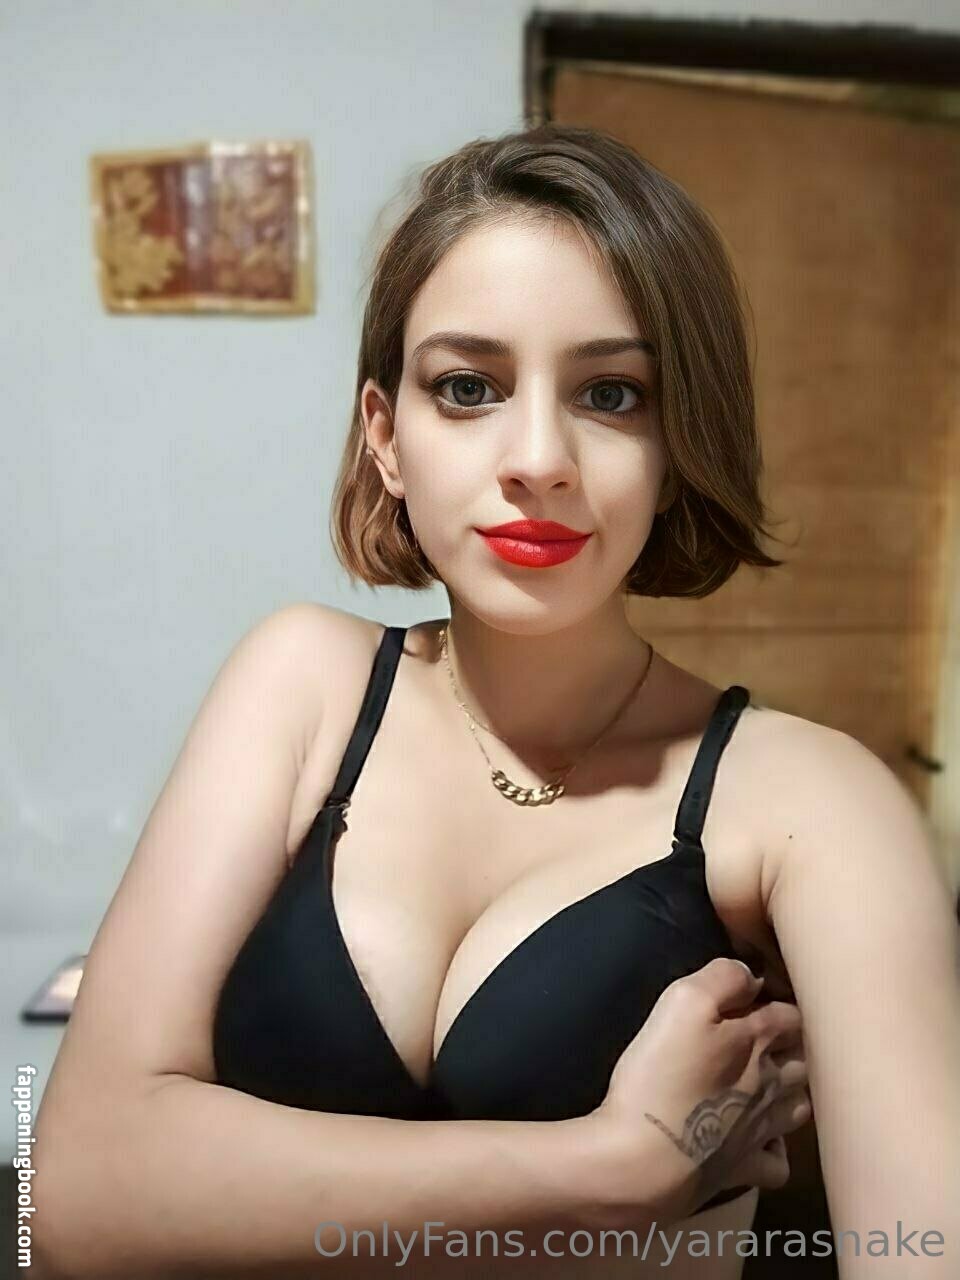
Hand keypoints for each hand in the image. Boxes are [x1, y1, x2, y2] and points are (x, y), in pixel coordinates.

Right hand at [589, 956, 808, 1223]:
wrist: (643, 1160)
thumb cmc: (661, 1074)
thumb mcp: (683, 1002)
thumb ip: (722, 978)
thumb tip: (750, 974)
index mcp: (759, 1040)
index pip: (791, 1012)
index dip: (777, 999)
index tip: (756, 994)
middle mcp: (772, 1083)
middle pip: (803, 1057)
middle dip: (793, 1043)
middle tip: (765, 1034)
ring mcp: (761, 1130)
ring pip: (800, 1105)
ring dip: (792, 1090)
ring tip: (770, 1081)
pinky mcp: (744, 1169)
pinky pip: (777, 1161)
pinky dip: (776, 1147)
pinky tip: (761, 1138)